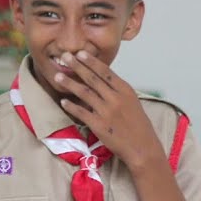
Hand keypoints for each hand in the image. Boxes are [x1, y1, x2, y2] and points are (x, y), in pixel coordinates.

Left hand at [53, 50, 164, 170]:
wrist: (142, 147)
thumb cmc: (138, 125)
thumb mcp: (132, 102)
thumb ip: (118, 90)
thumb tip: (102, 79)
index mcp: (125, 90)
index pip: (105, 72)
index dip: (91, 62)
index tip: (80, 53)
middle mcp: (115, 98)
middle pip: (92, 79)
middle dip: (77, 66)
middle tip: (65, 56)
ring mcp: (106, 112)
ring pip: (84, 93)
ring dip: (69, 83)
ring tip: (57, 76)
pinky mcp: (99, 125)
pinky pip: (82, 113)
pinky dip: (71, 106)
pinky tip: (63, 101)